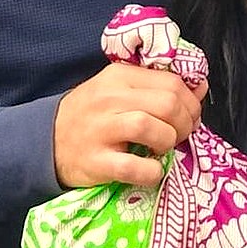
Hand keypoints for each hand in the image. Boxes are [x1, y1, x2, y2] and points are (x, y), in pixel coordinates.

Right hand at [53, 62, 206, 187]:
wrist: (46, 140)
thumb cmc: (92, 114)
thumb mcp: (120, 89)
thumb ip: (158, 86)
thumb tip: (200, 87)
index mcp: (119, 76)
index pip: (171, 82)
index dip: (190, 102)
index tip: (189, 116)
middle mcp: (110, 98)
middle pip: (167, 104)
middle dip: (185, 123)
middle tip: (180, 135)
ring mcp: (101, 130)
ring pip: (152, 128)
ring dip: (168, 142)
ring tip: (162, 149)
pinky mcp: (96, 161)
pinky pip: (135, 167)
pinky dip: (152, 172)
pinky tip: (151, 170)